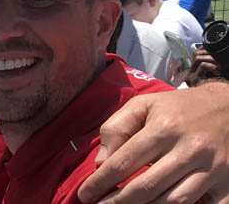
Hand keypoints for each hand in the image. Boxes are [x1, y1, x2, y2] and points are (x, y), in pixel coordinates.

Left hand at [77, 81, 228, 203]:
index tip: (85, 195)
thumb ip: (116, 129)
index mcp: (164, 128)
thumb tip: (100, 163)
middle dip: (117, 202)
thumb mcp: (144, 105)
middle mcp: (189, 149)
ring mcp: (212, 168)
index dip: (101, 182)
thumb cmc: (179, 108)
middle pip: (146, 187)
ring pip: (174, 202)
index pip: (124, 162)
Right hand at [188, 48, 223, 86]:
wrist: (220, 100)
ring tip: (220, 67)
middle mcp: (191, 72)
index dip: (203, 49)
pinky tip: (218, 73)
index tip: (211, 50)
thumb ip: (209, 63)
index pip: (195, 54)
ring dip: (212, 59)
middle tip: (219, 61)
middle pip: (195, 54)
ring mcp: (192, 76)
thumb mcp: (215, 72)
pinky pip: (203, 66)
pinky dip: (213, 67)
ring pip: (198, 58)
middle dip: (209, 53)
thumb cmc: (219, 86)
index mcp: (196, 70)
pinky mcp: (195, 80)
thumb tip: (207, 50)